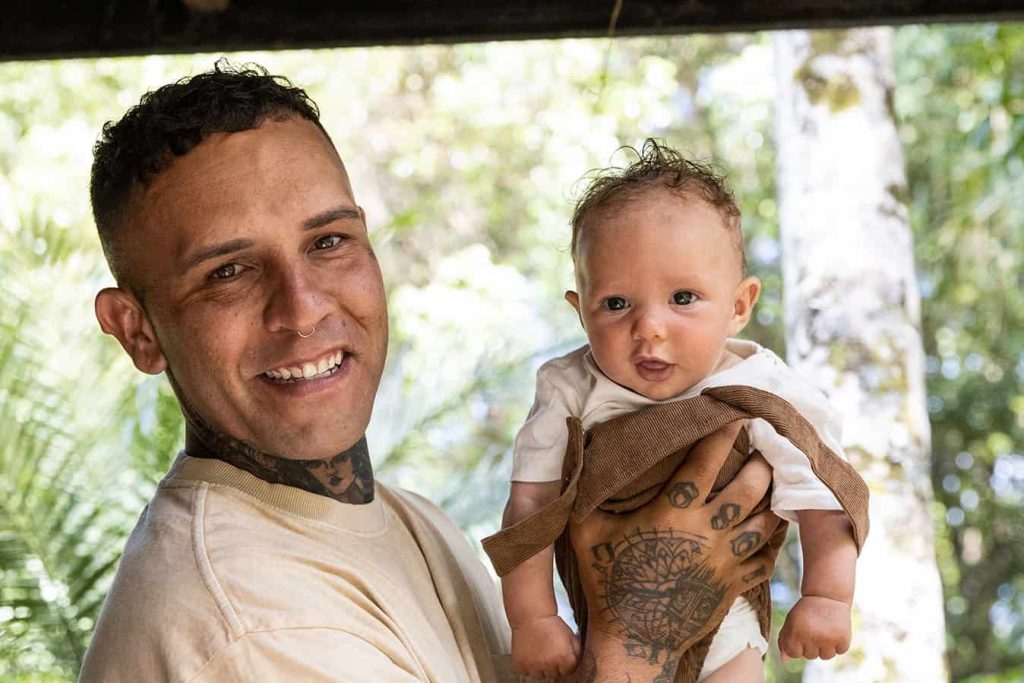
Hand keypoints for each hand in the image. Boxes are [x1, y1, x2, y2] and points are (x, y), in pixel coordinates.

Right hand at [511, 615, 579, 679]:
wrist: (531, 616)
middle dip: (553, 665)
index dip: (565, 662)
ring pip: (540, 675)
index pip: (568, 671)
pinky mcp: (521, 665)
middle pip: (554, 674)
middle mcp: (549, 664)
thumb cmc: (550, 624)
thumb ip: (576, 652)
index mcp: (564, 658)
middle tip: (549, 651)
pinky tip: (530, 654)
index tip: (561, 655)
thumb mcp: (570, 635)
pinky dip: (527, 666)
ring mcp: (534, 666)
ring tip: (539, 652)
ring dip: (540, 667)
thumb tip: (575, 663)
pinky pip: (526, 672)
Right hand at [562, 422, 782, 681]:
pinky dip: (772, 538)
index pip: (705, 462)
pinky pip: (765, 557)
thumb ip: (585, 490)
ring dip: (771, 497)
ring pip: (765, 520)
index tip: (735, 414)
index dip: (722, 434)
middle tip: (764, 446)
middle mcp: (706, 533)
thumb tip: (577, 449)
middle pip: (749, 487)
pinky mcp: (733, 585)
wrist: (633, 639)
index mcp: (672, 513)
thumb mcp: (585, 530)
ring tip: (774, 479)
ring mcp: (724, 561)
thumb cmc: (605, 580)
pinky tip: (772, 523)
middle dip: (760, 463)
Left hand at [779, 595, 851, 660]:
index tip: (800, 633)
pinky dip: (838, 643)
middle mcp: (811, 636)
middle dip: (810, 644)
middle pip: (809, 656)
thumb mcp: (791, 621)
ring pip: (825, 656)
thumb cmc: (806, 611)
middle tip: (814, 628)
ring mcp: (828, 639)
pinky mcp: (843, 639)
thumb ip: (784, 641)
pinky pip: (839, 651)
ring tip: (824, 629)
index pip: (793, 653)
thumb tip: (784, 660)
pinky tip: (834, 629)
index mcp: (795, 631)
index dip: (797, 644)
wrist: (827, 595)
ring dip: (825, 646)